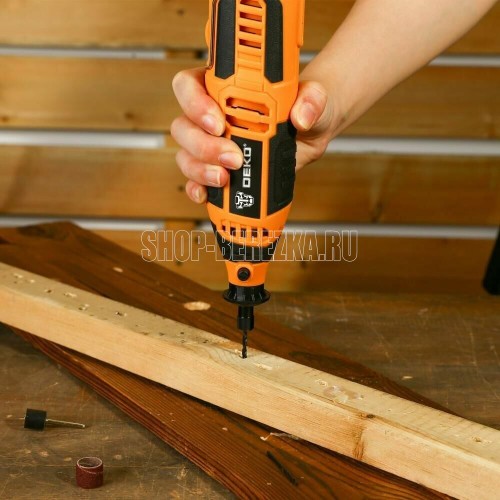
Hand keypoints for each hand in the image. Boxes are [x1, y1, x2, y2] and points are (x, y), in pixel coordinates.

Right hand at [171, 67, 333, 203]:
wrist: (310, 133)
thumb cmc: (303, 105)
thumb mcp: (313, 96)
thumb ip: (312, 99)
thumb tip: (302, 117)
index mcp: (222, 86)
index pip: (189, 85)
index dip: (195, 103)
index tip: (219, 121)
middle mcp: (210, 115)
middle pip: (184, 126)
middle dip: (203, 145)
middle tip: (233, 156)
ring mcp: (211, 143)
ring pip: (187, 155)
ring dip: (201, 169)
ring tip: (225, 177)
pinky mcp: (218, 168)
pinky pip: (196, 179)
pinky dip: (198, 187)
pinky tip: (206, 194)